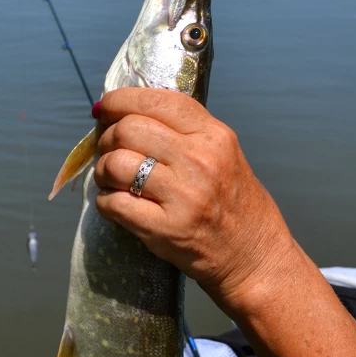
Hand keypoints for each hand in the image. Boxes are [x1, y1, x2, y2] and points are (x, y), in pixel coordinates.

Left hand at [93, 88, 296, 315]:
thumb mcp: (223, 153)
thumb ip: (183, 131)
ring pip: (116, 164)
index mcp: (214, 135)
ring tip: (110, 179)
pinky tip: (115, 204)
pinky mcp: (165, 229)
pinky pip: (114, 204)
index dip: (120, 100)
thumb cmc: (235, 203)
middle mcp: (199, 160)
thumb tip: (127, 112)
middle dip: (106, 137)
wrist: (253, 256)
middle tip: (107, 149)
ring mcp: (183, 196)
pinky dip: (105, 202)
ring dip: (102, 171)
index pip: (157, 100)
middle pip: (128, 129)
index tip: (105, 108)